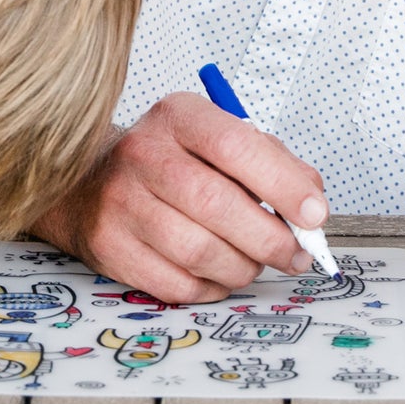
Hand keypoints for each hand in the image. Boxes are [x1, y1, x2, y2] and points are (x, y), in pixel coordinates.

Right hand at [34, 94, 327, 303]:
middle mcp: (144, 153)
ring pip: (198, 251)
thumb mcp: (218, 138)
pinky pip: (176, 283)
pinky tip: (219, 273)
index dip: (282, 183)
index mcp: (179, 116)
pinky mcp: (110, 247)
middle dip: (270, 238)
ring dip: (242, 267)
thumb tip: (312, 202)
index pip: (236, 145)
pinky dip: (211, 287)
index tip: (314, 213)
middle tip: (296, 253)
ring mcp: (121, 202)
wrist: (90, 180)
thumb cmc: (171, 159)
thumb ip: (271, 161)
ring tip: (255, 261)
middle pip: (217, 204)